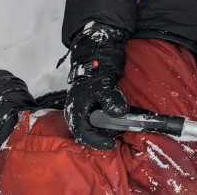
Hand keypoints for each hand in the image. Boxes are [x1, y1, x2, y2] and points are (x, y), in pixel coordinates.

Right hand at [63, 21, 128, 149]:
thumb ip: (111, 99)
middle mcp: (78, 112)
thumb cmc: (97, 69)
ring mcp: (85, 109)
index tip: (110, 144)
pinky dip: (110, 120)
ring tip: (121, 124)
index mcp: (75, 109)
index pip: (82, 133)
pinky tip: (119, 117)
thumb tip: (119, 114)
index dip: (96, 141)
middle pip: (89, 131)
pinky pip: (101, 118)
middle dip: (104, 134)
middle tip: (119, 131)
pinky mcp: (94, 105)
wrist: (98, 53)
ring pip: (96, 126)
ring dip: (108, 127)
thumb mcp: (105, 85)